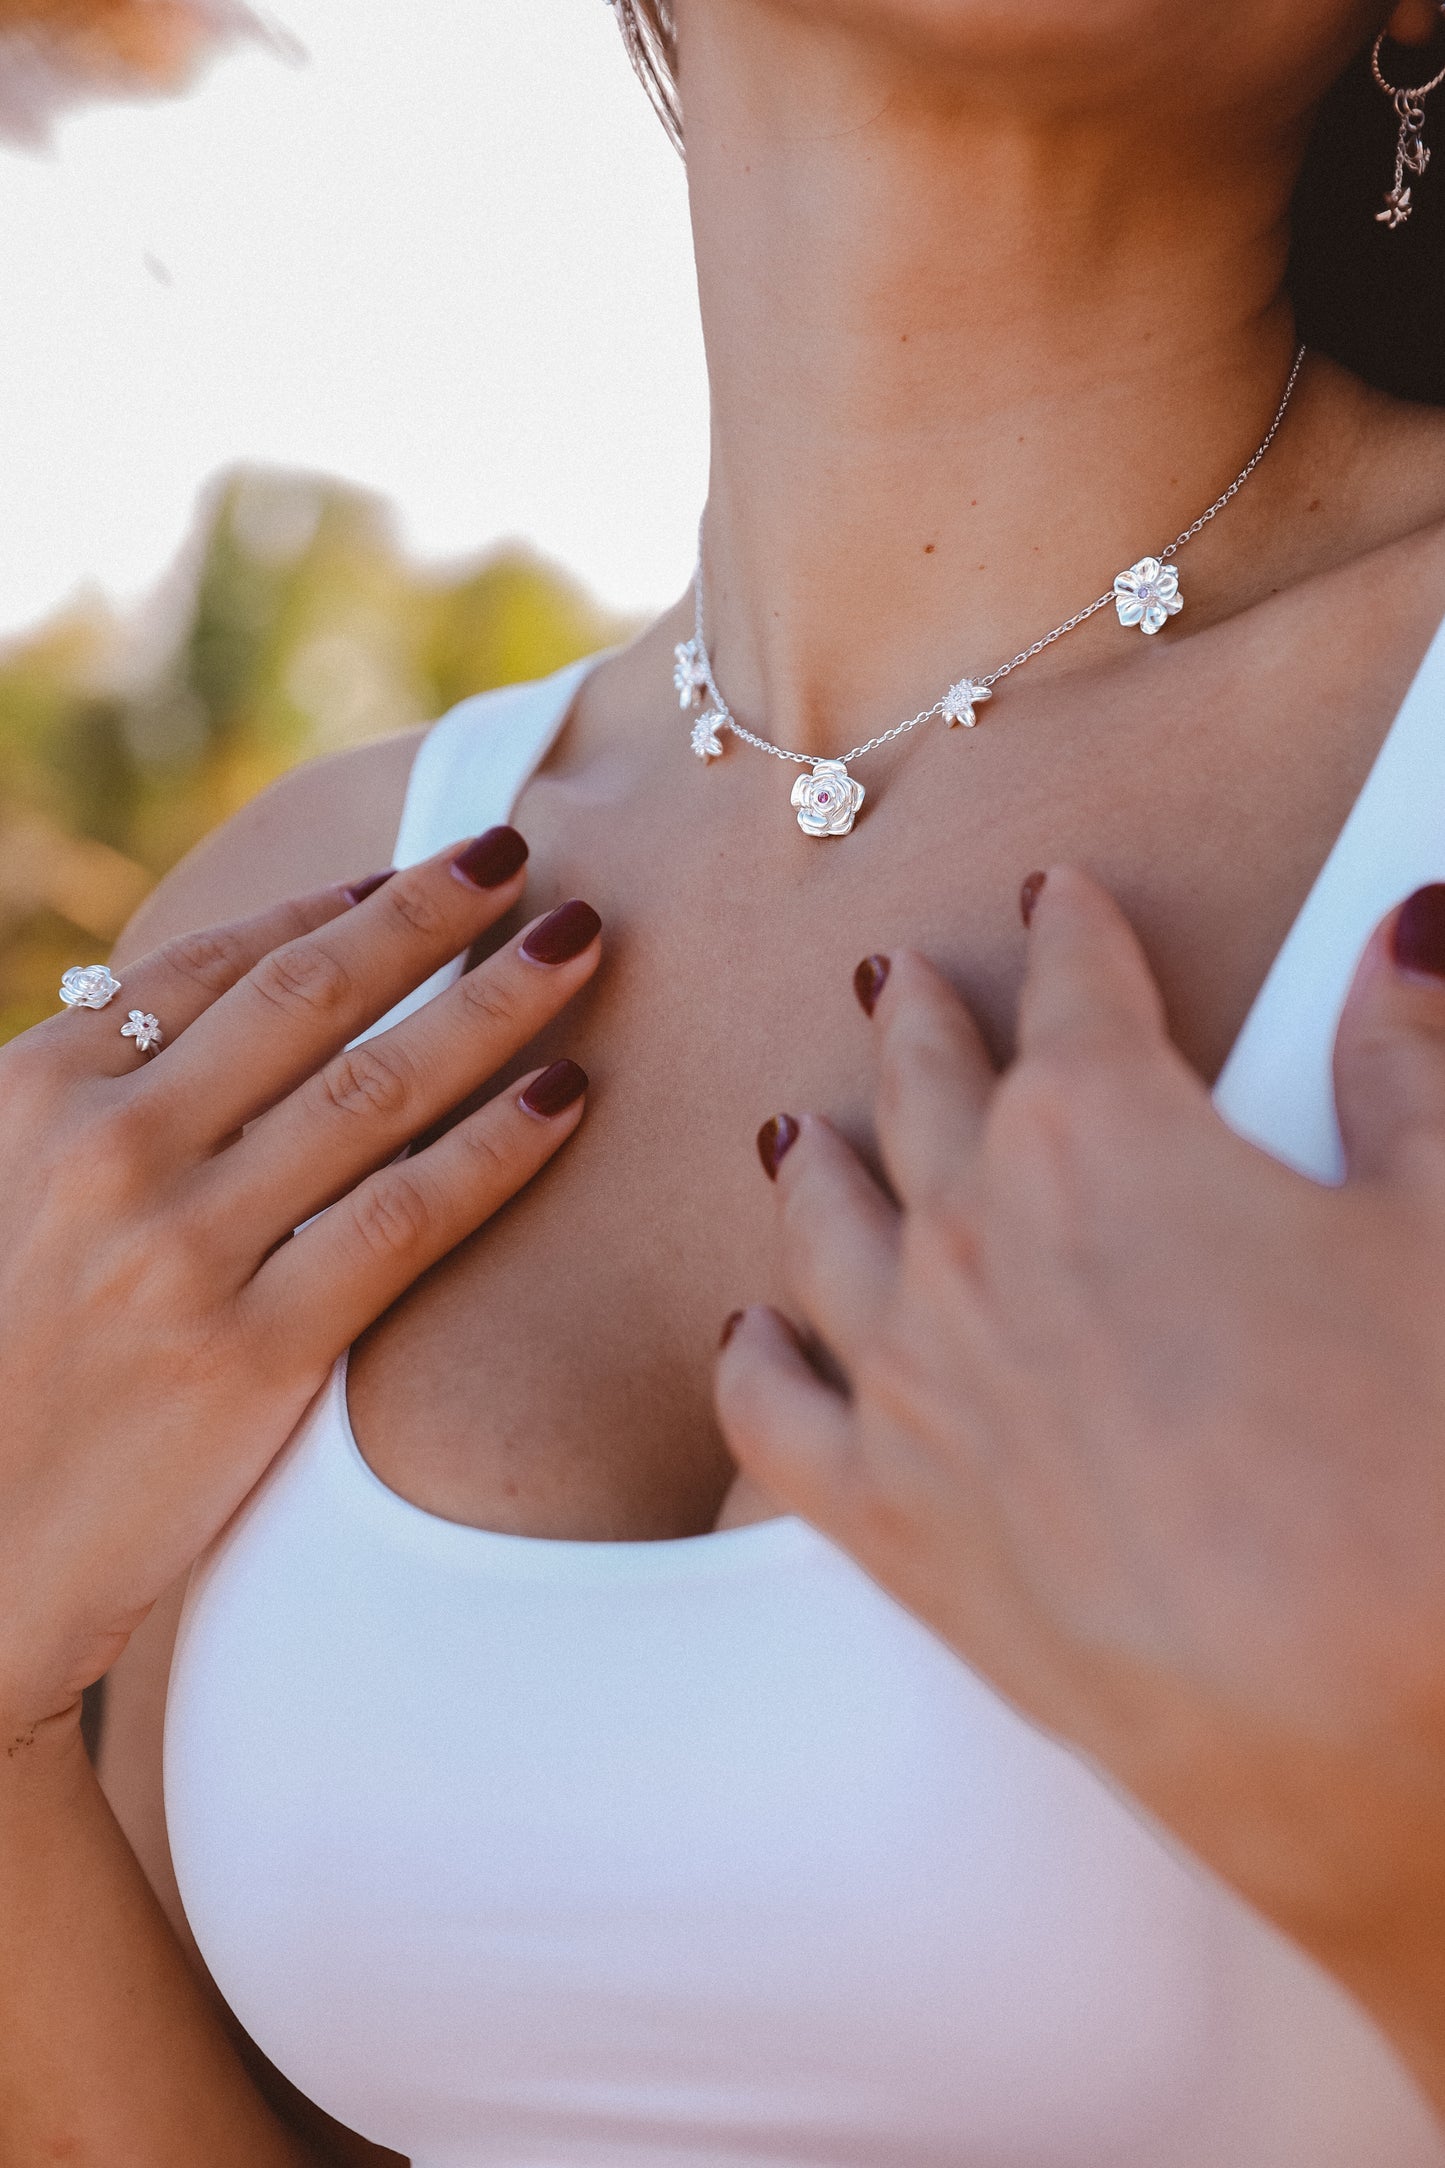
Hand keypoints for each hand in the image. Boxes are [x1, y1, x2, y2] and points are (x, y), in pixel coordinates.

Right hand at [0, 833, 599, 1746]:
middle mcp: (113, 1146)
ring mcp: (184, 1245)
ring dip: (493, 1000)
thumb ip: (99, 1096)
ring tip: (582, 942)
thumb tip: (217, 1006)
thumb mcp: (2, 1190)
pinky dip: (496, 1145)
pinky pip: (405, 1216)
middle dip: (433, 912)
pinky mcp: (252, 1351)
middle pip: (314, 994)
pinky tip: (566, 1096)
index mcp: (43, 1089)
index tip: (425, 871)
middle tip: (524, 853)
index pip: (222, 962)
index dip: (340, 905)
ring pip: (379, 1086)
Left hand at [717, 866, 1444, 2108]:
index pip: (1078, 987)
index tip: (1057, 897)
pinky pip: (770, 1414)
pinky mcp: (883, 1514)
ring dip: (817, 1163)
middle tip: (905, 985)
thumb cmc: (1412, 1455)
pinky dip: (754, 1361)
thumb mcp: (1437, 1221)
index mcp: (1104, 1127)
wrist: (1344, 1709)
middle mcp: (971, 1227)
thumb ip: (1404, 1059)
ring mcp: (906, 1371)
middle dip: (923, 1026)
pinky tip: (750, 1333)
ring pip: (825, 1223)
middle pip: (927, 1087)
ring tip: (801, 1130)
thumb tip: (1412, 924)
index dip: (1074, 932)